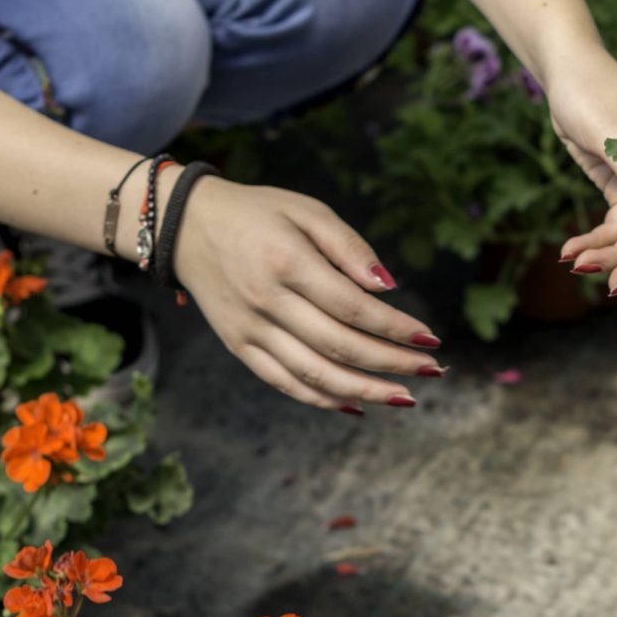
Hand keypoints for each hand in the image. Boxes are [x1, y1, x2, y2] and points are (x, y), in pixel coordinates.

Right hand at [171, 176, 443, 412]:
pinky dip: (321, 398)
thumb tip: (389, 287)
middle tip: (432, 370)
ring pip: (314, 372)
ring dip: (364, 390)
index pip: (353, 307)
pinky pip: (284, 382)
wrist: (184, 227)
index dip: (395, 328)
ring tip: (404, 398)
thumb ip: (348, 246)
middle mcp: (267, 301)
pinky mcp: (239, 345)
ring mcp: (251, 328)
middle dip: (391, 363)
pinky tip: (355, 405)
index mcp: (287, 262)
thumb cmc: (256, 214)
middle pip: (340, 345)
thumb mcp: (305, 211)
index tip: (430, 338)